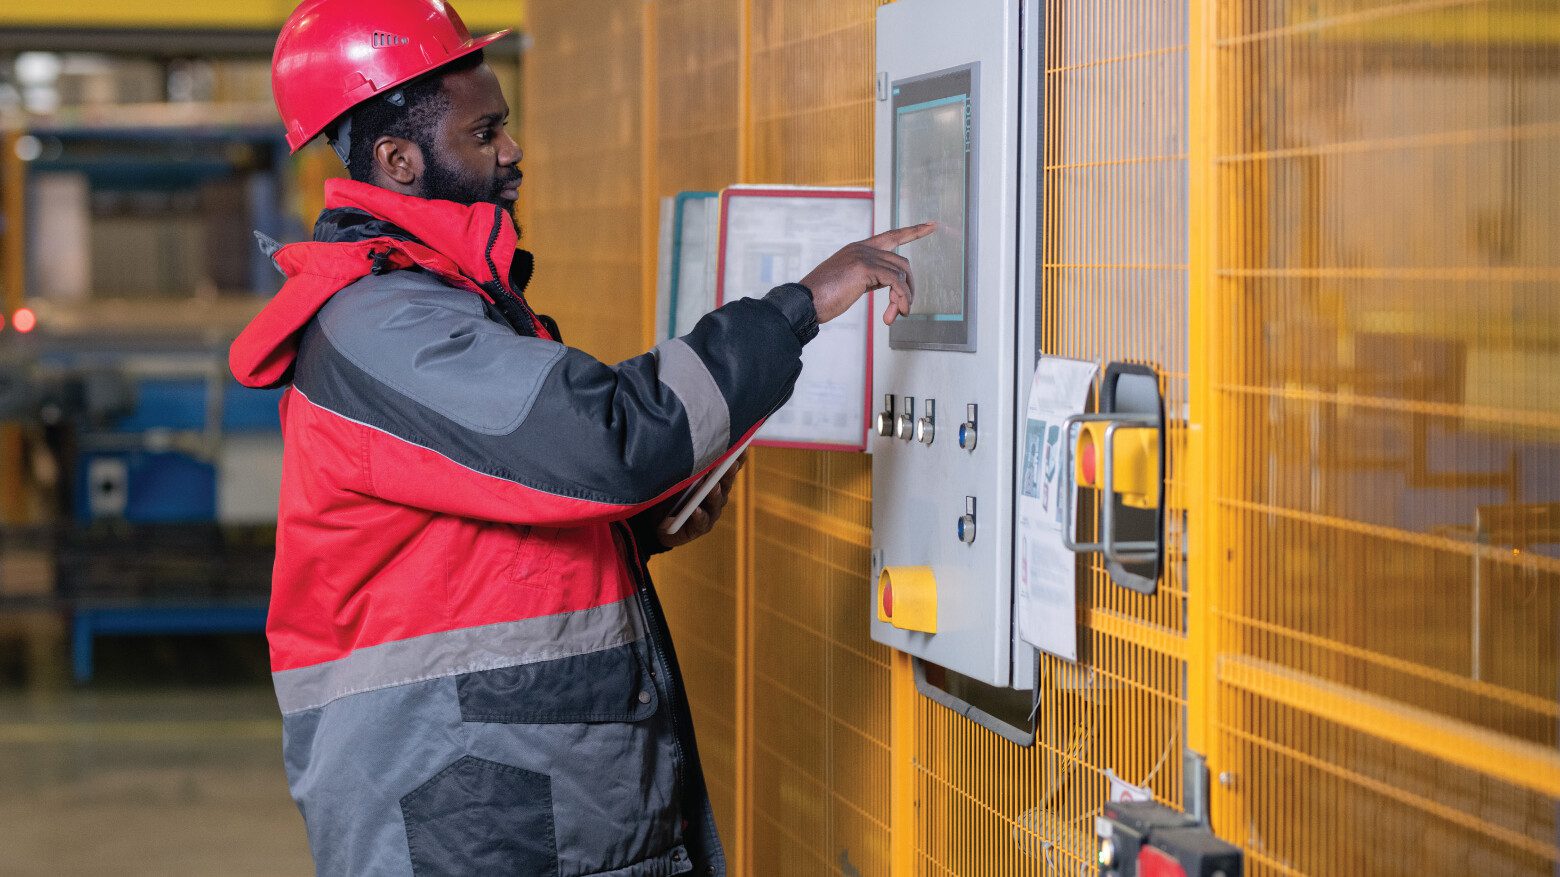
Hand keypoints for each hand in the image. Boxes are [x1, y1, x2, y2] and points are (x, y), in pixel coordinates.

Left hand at [656, 453, 746, 548]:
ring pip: (715, 502)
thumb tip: (693, 447)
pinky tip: (696, 510)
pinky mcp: (700, 528)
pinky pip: (701, 521)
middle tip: (731, 463)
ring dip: (714, 494)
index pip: (728, 468)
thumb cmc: (671, 492)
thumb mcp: (679, 475)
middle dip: (728, 473)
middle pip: (725, 483)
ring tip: (713, 486)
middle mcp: (717, 496)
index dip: (737, 458)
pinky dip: (699, 515)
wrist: (657, 521)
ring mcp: (711, 513)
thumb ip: (689, 465)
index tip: (742, 448)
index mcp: (715, 480)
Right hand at [799, 222, 935, 325]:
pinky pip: (895, 282)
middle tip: (904, 310)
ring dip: (904, 297)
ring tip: (897, 315)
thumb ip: (871, 277)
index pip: (891, 236)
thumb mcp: (851, 283)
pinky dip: (900, 297)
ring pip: (900, 274)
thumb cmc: (823, 298)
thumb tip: (891, 283)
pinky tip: (896, 312)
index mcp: (858, 249)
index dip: (913, 231)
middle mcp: (862, 248)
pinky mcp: (864, 268)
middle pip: (901, 263)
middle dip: (908, 288)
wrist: (804, 303)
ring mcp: (863, 256)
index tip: (932, 225)